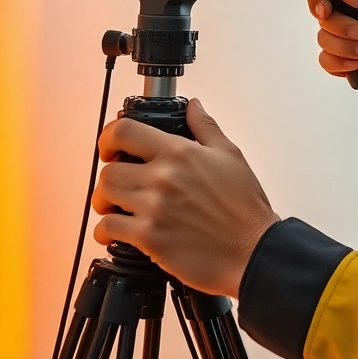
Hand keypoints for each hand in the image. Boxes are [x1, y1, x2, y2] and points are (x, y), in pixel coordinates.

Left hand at [92, 99, 279, 298]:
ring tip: (115, 206)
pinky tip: (114, 232)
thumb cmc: (246, 210)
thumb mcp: (231, 156)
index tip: (111, 146)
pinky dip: (104, 231)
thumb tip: (194, 107)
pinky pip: (108, 228)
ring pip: (104, 196)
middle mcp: (163, 178)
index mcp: (180, 153)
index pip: (125, 131)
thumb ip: (206, 127)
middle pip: (109, 168)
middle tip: (118, 184)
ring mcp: (154, 208)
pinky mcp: (150, 238)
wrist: (253, 251)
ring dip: (104, 201)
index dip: (109, 137)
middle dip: (110, 175)